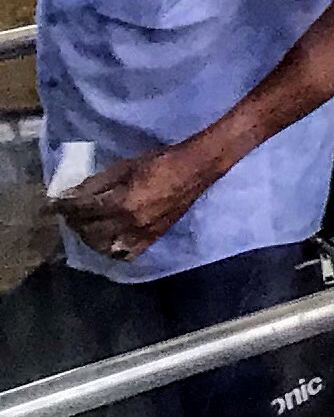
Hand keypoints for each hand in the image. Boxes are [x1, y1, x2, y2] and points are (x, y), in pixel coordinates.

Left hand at [53, 141, 219, 261]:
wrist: (196, 169)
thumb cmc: (161, 162)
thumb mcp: (125, 166)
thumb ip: (97, 183)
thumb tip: (72, 194)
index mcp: (124, 201)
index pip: (84, 209)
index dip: (66, 205)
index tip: (55, 202)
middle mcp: (131, 223)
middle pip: (90, 230)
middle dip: (74, 222)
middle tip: (67, 213)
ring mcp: (142, 234)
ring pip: (103, 246)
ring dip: (88, 237)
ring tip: (83, 226)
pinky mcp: (152, 238)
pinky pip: (125, 254)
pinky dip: (111, 249)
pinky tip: (106, 240)